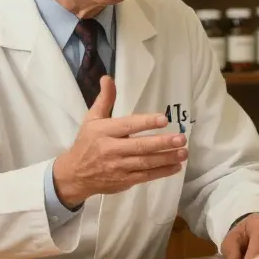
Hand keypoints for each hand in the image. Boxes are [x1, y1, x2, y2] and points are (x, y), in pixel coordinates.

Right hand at [52, 76, 188, 206]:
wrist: (75, 175)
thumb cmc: (86, 143)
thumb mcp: (92, 119)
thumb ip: (105, 99)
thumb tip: (108, 78)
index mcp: (104, 132)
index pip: (127, 126)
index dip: (145, 123)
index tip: (163, 119)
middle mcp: (111, 149)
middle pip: (140, 146)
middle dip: (162, 143)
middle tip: (181, 138)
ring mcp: (118, 167)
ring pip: (145, 163)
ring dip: (166, 158)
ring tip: (183, 152)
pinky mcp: (124, 181)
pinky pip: (145, 176)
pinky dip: (161, 172)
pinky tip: (175, 166)